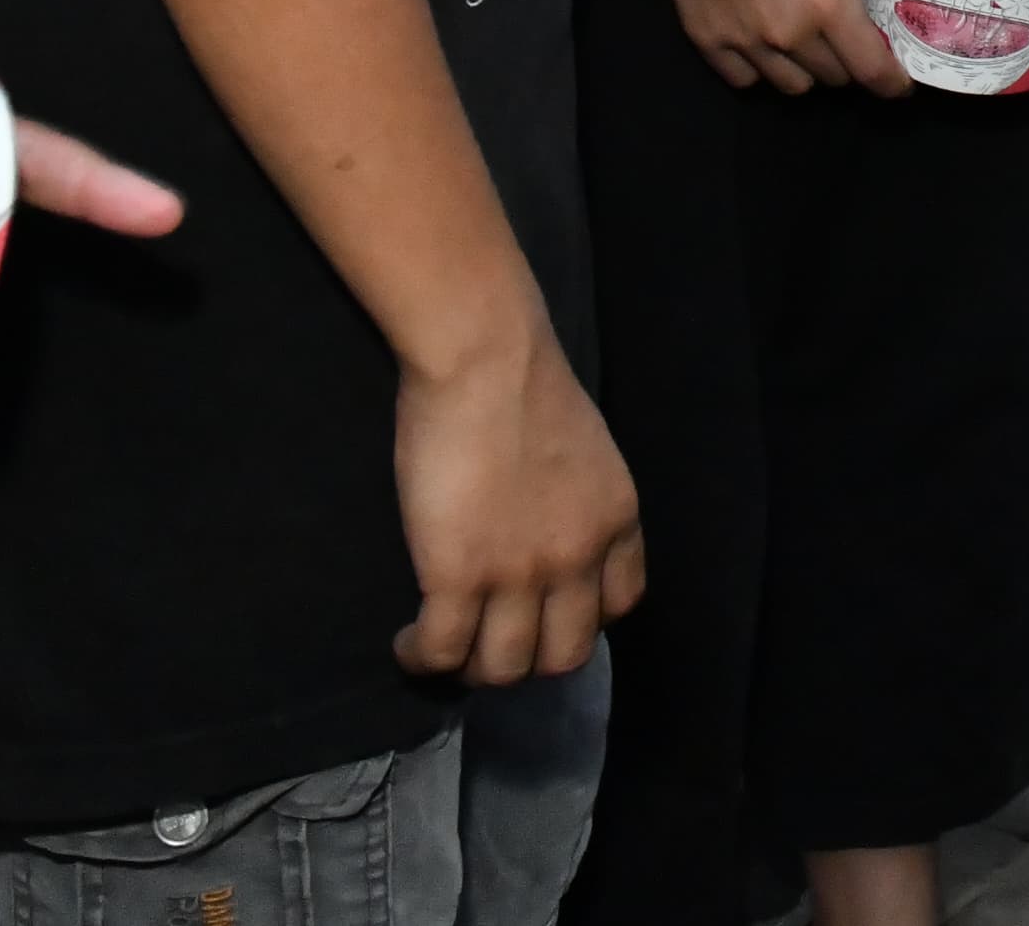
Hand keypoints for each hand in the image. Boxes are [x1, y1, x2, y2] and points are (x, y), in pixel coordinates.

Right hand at [391, 310, 644, 686]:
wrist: (487, 359)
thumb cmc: (526, 387)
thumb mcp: (589, 453)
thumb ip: (581, 504)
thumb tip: (552, 534)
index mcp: (616, 521)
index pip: (619, 605)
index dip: (580, 620)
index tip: (547, 613)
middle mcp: (578, 558)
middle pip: (564, 655)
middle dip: (527, 660)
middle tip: (490, 641)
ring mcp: (521, 574)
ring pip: (504, 668)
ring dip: (472, 669)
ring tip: (444, 648)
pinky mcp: (459, 577)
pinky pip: (443, 651)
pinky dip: (423, 659)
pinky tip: (409, 645)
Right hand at [636, 0, 930, 97]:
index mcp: (827, 4)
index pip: (870, 70)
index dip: (892, 84)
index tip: (901, 85)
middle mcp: (787, 34)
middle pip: (833, 78)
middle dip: (852, 66)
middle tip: (855, 42)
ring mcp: (742, 40)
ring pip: (789, 84)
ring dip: (809, 71)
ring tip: (813, 45)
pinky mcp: (704, 37)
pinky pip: (743, 78)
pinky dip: (761, 70)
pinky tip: (766, 44)